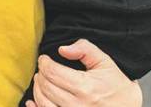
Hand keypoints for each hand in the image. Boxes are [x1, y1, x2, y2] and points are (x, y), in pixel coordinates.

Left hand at [25, 39, 142, 106]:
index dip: (44, 63)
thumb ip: (85, 49)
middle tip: (43, 69)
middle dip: (41, 74)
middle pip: (46, 87)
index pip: (53, 72)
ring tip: (41, 81)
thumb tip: (62, 49)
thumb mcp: (105, 62)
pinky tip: (34, 101)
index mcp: (86, 87)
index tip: (44, 59)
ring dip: (38, 90)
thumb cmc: (117, 85)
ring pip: (43, 103)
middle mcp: (77, 105)